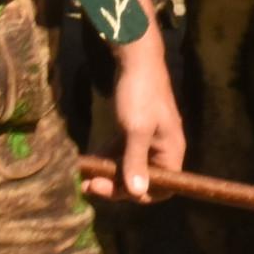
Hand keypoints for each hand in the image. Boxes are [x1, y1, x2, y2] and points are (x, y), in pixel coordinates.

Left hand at [96, 37, 183, 202]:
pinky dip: (107, 158)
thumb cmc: (140, 94)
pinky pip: (121, 152)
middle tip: (90, 185)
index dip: (140, 194)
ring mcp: (147, 140)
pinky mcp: (133, 130)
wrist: (135, 59)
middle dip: (116, 185)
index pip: (162, 187)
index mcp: (171, 151)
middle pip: (142, 179)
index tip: (115, 192)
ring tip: (83, 178)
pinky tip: (88, 161)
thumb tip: (136, 193)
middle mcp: (162, 149)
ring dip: (108, 174)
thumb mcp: (136, 129)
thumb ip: (135, 161)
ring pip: (128, 166)